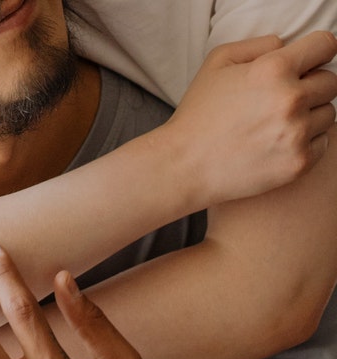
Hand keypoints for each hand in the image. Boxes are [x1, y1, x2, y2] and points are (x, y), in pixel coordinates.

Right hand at [165, 31, 336, 205]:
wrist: (182, 167)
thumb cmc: (197, 115)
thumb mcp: (215, 64)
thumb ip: (257, 46)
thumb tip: (286, 47)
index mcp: (273, 70)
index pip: (325, 46)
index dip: (314, 53)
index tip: (304, 65)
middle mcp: (290, 99)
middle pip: (330, 81)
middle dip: (310, 87)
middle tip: (280, 101)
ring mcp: (297, 133)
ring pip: (327, 113)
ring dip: (308, 116)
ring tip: (275, 125)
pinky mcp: (299, 162)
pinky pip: (322, 143)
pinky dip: (304, 143)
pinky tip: (276, 145)